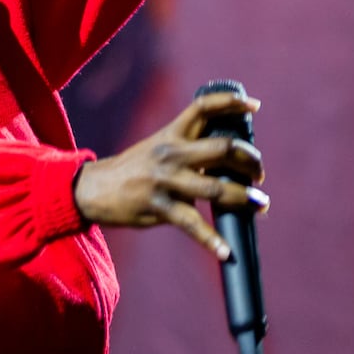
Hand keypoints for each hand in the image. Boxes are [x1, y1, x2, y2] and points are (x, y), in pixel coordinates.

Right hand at [73, 88, 268, 260]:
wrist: (93, 188)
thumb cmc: (134, 169)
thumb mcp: (159, 148)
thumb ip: (189, 149)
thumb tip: (228, 159)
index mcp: (171, 133)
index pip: (203, 107)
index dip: (231, 102)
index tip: (254, 107)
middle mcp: (171, 153)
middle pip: (222, 148)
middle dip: (249, 161)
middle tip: (258, 175)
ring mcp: (165, 180)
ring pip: (215, 187)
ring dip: (243, 197)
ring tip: (260, 205)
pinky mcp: (158, 207)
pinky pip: (191, 225)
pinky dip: (211, 240)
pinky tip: (225, 251)